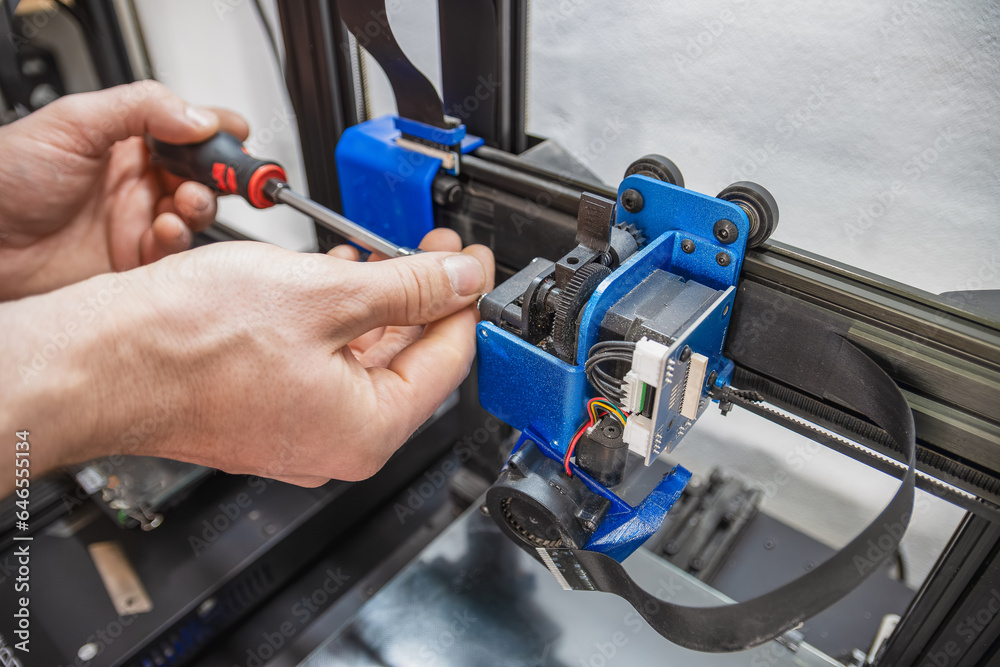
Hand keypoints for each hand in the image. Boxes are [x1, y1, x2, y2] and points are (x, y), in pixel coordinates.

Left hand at [0, 81, 248, 299]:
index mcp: (125, 142)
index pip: (186, 129)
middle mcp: (136, 181)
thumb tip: (199, 117)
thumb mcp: (74, 123)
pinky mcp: (133, 261)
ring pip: (195, 214)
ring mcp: (136, 221)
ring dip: (200, 205)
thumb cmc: (6, 178)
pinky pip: (174, 252)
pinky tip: (164, 227)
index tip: (237, 135)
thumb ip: (141, 108)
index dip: (217, 131)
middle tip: (224, 175)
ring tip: (185, 200)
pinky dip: (178, 239)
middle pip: (201, 174)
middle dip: (219, 174)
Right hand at [0, 231, 493, 491]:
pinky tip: (335, 282)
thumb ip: (408, 288)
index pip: (449, 360)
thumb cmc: (189, 342)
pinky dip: (337, 321)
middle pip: (408, 361)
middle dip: (424, 297)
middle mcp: (337, 442)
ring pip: (362, 359)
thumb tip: (462, 279)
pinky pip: (322, 363)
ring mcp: (298, 430)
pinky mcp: (266, 411)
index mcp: (367, 429)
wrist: (99, 362)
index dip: (466, 300)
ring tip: (385, 255)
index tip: (473, 262)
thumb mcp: (326, 295)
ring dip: (380, 305)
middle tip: (435, 251)